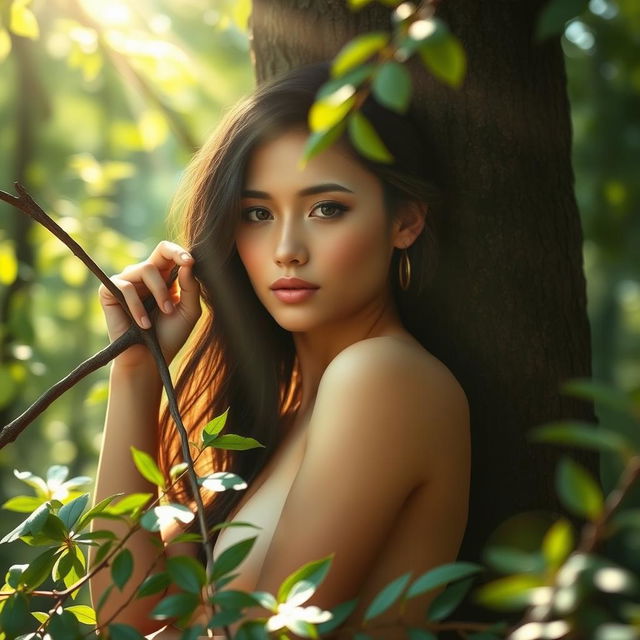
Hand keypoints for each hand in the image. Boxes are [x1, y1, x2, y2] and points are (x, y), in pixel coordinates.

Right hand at [98, 240, 201, 369]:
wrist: (150, 358)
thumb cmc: (171, 335)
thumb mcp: (189, 311)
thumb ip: (191, 287)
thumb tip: (188, 263)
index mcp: (164, 276)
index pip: (168, 252)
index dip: (179, 252)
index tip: (191, 261)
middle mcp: (144, 275)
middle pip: (158, 256)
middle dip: (170, 276)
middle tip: (172, 307)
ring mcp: (126, 281)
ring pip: (145, 269)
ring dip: (159, 293)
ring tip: (164, 314)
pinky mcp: (109, 291)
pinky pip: (125, 287)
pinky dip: (137, 306)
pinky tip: (143, 324)